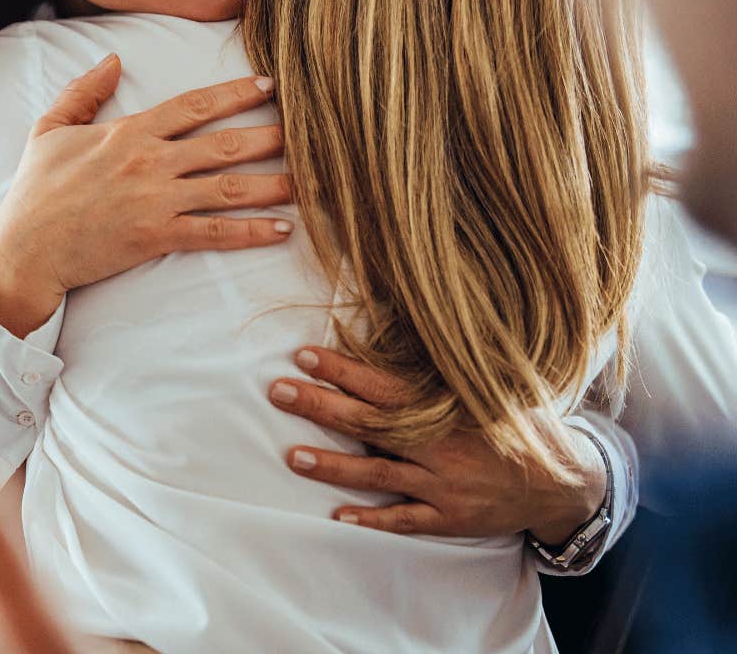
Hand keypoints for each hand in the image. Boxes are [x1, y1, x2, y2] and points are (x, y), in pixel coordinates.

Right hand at [0, 56, 292, 336]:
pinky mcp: (156, 237)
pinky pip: (215, 233)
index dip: (234, 94)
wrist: (24, 248)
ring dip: (274, 184)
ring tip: (313, 181)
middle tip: (312, 131)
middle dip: (272, 136)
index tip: (268, 86)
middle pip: (224, 144)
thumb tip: (113, 59)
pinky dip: (252, 231)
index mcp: (128, 132)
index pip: (193, 106)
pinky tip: (282, 228)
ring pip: (229, 188)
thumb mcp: (49, 129)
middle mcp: (149, 162)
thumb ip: (84, 92)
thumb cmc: (35, 190)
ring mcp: (156, 201)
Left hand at [269, 346, 606, 541]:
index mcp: (449, 409)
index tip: (304, 354)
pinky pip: (405, 522)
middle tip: (278, 391)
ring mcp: (445, 486)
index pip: (386, 385)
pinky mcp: (451, 520)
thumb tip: (404, 323)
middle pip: (371, 425)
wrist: (565, 483)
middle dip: (322, 407)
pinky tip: (337, 516)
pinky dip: (372, 520)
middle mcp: (443, 447)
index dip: (344, 370)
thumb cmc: (520, 425)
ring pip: (379, 476)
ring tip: (291, 455)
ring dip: (333, 466)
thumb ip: (448, 369)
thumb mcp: (493, 388)